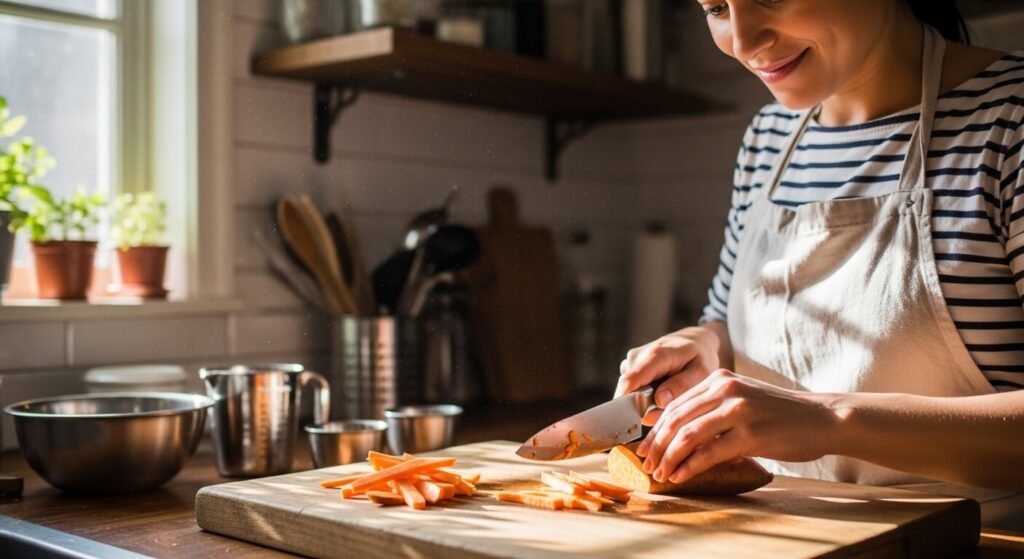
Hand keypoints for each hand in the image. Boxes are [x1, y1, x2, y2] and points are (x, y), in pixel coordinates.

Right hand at [615, 326, 721, 423]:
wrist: (694, 342)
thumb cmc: (700, 357)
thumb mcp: (701, 372)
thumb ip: (681, 386)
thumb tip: (659, 401)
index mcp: (655, 355)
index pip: (629, 382)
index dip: (625, 404)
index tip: (633, 423)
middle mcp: (636, 357)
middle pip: (628, 393)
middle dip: (644, 409)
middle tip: (668, 411)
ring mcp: (630, 362)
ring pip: (629, 395)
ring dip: (646, 404)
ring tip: (668, 397)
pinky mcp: (629, 368)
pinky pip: (631, 391)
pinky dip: (644, 398)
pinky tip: (661, 392)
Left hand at [636, 369, 836, 483]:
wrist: (823, 418)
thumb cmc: (781, 414)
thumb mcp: (743, 399)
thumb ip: (714, 408)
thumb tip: (680, 435)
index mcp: (719, 379)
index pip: (675, 404)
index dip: (655, 428)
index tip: (644, 447)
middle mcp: (725, 390)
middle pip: (676, 419)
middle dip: (656, 445)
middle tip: (645, 464)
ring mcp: (737, 411)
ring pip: (688, 436)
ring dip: (668, 458)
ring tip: (660, 474)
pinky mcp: (750, 434)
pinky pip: (709, 453)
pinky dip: (689, 467)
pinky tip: (680, 476)